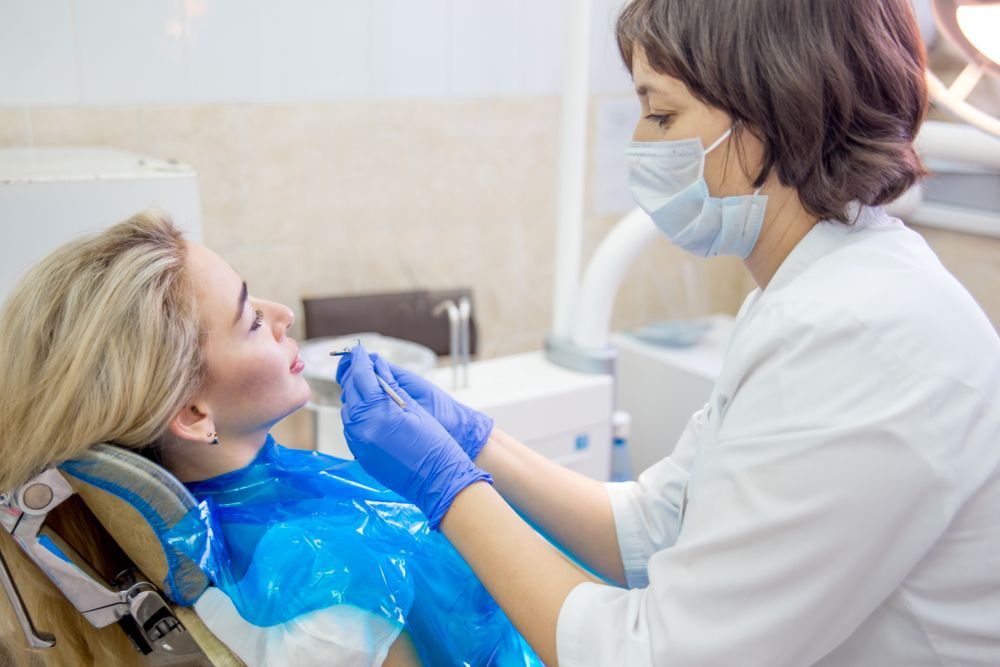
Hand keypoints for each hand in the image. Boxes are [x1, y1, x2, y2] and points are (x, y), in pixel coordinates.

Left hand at [337, 353, 493, 460]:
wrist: (439, 481)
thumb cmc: (434, 442)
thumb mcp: (414, 408)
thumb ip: (391, 387)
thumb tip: (378, 367)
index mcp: (378, 413)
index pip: (362, 378)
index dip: (361, 361)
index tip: (359, 350)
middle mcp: (362, 428)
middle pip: (350, 393)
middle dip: (355, 376)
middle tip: (362, 364)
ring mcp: (359, 444)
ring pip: (348, 411)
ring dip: (355, 396)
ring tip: (367, 386)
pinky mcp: (361, 456)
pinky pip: (351, 428)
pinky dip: (357, 415)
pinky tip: (369, 410)